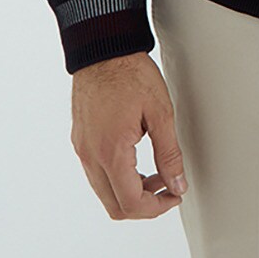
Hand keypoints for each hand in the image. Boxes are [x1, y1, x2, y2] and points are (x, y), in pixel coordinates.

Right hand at [70, 51, 187, 219]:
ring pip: (104, 191)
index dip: (156, 208)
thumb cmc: (130, 74)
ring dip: (130, 192)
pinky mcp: (80, 140)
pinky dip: (117, 178)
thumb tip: (177, 184)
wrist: (104, 49)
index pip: (130, 203)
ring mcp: (82, 149)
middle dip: (144, 205)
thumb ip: (169, 154)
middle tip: (168, 188)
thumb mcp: (160, 113)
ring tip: (156, 173)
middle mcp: (91, 156)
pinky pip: (96, 173)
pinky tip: (136, 160)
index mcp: (111, 152)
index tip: (174, 196)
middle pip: (114, 206)